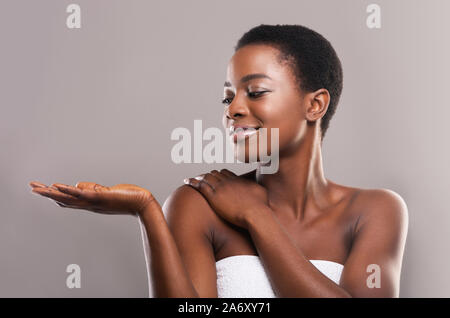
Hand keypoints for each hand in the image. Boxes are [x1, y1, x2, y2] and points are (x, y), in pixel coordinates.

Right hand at [29, 181, 157, 215]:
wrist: (142, 204)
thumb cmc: (128, 198)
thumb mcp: (107, 192)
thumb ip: (93, 189)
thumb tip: (79, 184)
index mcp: (90, 203)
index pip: (68, 200)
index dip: (54, 195)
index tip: (42, 189)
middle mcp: (89, 204)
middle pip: (63, 200)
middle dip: (46, 193)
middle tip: (31, 187)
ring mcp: (94, 201)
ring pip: (69, 198)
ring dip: (51, 192)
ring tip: (38, 188)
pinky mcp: (101, 197)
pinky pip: (82, 194)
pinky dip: (69, 190)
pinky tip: (58, 186)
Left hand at [184, 169, 269, 227]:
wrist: (256, 214)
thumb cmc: (261, 206)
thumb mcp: (261, 191)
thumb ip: (257, 185)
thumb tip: (260, 182)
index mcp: (238, 180)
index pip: (225, 173)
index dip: (219, 174)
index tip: (216, 176)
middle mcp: (228, 181)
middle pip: (214, 174)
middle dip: (208, 175)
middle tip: (202, 177)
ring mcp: (220, 188)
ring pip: (206, 178)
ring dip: (199, 177)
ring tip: (194, 178)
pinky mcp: (214, 197)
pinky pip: (200, 186)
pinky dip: (192, 182)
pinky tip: (187, 181)